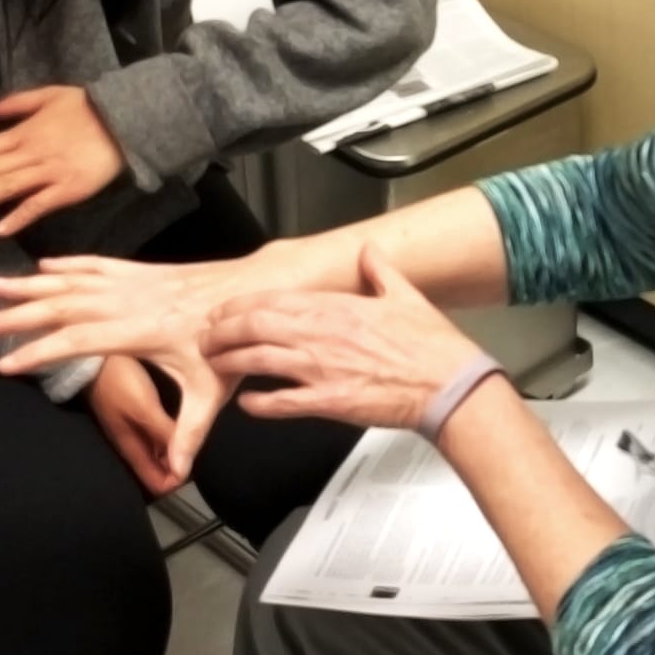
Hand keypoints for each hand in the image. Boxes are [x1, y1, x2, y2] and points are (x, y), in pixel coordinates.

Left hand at [0, 86, 124, 235]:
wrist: (124, 121)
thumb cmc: (86, 107)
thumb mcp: (49, 95)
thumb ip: (15, 103)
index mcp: (23, 132)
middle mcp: (30, 153)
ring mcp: (48, 173)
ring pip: (7, 188)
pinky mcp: (68, 190)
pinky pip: (39, 205)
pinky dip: (19, 217)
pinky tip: (0, 229)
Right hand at [0, 256, 240, 479]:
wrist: (253, 288)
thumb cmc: (231, 341)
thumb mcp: (212, 391)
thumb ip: (191, 432)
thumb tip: (179, 473)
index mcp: (140, 331)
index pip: (79, 341)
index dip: (40, 352)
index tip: (6, 364)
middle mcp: (129, 302)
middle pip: (62, 307)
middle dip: (17, 316)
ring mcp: (132, 283)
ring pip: (72, 282)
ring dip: (31, 285)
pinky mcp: (139, 271)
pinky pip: (94, 265)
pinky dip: (65, 265)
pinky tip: (42, 267)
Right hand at [88, 356, 187, 498]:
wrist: (93, 353)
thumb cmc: (118, 380)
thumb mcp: (144, 407)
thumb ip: (162, 434)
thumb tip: (182, 466)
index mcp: (130, 447)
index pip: (155, 484)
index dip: (176, 482)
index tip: (195, 467)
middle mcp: (131, 441)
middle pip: (159, 468)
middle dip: (178, 465)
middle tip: (200, 448)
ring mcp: (132, 425)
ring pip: (159, 450)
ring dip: (175, 449)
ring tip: (195, 434)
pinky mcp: (135, 410)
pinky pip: (156, 432)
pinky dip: (169, 433)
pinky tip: (183, 421)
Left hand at [204, 246, 483, 429]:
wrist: (449, 384)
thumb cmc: (431, 346)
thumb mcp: (406, 294)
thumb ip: (380, 270)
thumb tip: (369, 251)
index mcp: (337, 307)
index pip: (275, 300)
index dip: (242, 305)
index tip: (226, 309)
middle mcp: (322, 335)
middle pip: (256, 326)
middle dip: (223, 331)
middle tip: (206, 337)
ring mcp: (322, 369)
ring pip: (259, 360)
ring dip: (230, 362)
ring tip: (214, 365)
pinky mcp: (329, 402)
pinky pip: (283, 403)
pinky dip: (260, 404)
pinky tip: (248, 404)